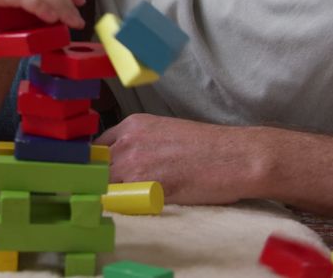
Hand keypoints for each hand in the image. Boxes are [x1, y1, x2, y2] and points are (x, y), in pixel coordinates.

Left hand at [96, 114, 269, 204]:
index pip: (96, 148)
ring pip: (104, 187)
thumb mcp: (164, 132)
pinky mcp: (146, 187)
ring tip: (135, 199)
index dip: (98, 165)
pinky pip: (122, 202)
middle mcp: (128, 141)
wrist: (236, 156)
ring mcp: (134, 164)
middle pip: (96, 168)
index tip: (101, 177)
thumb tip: (120, 163)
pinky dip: (128, 208)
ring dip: (114, 196)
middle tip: (116, 193)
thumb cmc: (207, 147)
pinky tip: (144, 206)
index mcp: (132, 125)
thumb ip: (138, 144)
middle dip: (102, 182)